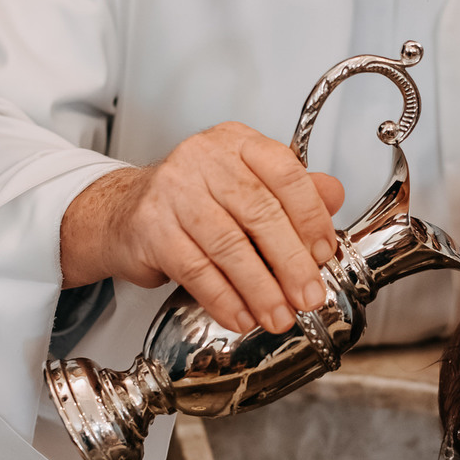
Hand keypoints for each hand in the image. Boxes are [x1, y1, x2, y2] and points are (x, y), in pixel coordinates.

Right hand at [62, 122, 344, 334]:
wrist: (124, 213)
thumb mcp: (247, 185)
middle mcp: (204, 158)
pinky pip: (195, 269)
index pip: (285, 173)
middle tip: (309, 296)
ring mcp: (173, 190)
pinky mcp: (150, 227)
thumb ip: (292, 191)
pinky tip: (241, 317)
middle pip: (259, 212)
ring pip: (229, 245)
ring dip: (260, 289)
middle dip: (291, 262)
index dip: (311, 216)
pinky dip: (223, 298)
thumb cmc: (195, 200)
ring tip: (279, 316)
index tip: (325, 253)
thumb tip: (335, 196)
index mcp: (237, 142)